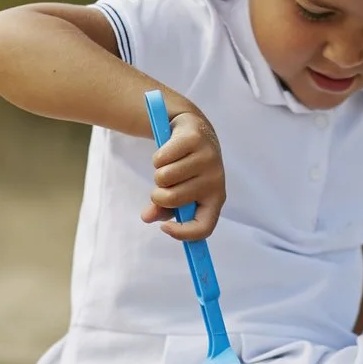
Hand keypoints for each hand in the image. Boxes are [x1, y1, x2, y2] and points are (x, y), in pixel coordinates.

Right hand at [141, 106, 224, 240]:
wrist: (194, 130)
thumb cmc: (188, 169)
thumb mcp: (178, 191)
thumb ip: (163, 208)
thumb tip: (147, 217)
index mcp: (215, 199)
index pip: (204, 227)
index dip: (183, 233)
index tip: (163, 227)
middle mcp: (215, 180)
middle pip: (173, 199)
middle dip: (159, 194)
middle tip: (163, 184)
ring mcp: (207, 159)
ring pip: (164, 178)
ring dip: (158, 173)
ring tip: (169, 165)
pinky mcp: (194, 140)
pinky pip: (161, 158)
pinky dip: (158, 157)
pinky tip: (169, 151)